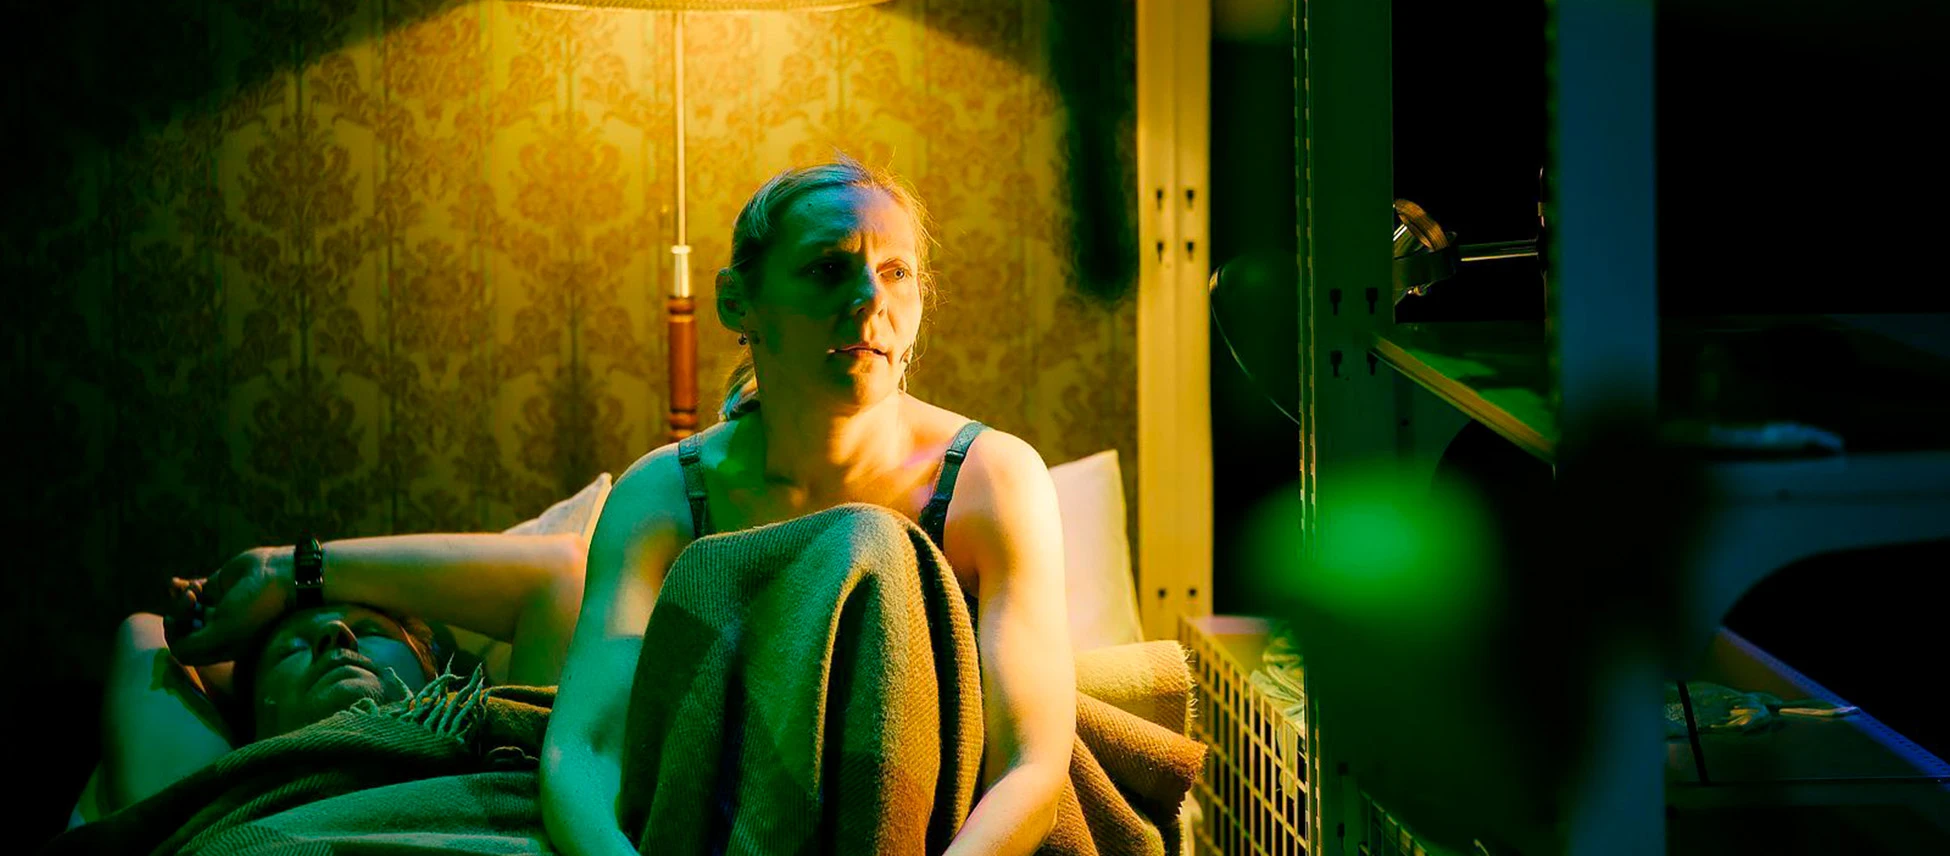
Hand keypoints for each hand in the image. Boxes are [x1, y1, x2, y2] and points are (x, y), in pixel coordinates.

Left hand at [163, 547, 295, 665]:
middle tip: (189, 601)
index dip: (175, 635)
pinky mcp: (219, 588)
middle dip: (178, 614)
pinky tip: (177, 582)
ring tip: (194, 589)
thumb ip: (194, 646)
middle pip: (183, 629)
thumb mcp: (225, 633)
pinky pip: (191, 591)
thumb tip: (172, 648)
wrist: (282, 575)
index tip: (174, 619)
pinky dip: (181, 587)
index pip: (186, 649)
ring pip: (185, 610)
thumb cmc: (257, 608)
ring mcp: (219, 609)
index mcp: (223, 647)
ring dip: (182, 599)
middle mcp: (220, 631)